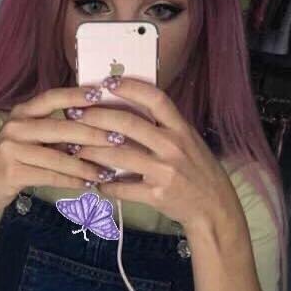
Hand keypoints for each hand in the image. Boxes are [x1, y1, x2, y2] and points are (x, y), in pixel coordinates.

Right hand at [0, 86, 118, 219]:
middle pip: (61, 127)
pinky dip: (72, 181)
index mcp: (20, 113)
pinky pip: (51, 176)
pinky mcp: (12, 171)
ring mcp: (11, 149)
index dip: (76, 95)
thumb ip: (52, 131)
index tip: (100, 93)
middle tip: (119, 138)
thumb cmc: (12, 161)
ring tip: (107, 171)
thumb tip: (94, 126)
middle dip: (93, 133)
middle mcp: (14, 127)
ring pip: (59, 156)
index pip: (51, 97)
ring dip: (86, 165)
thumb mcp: (27, 139)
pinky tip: (89, 184)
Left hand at [71, 76, 247, 233]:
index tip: (107, 82)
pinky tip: (94, 182)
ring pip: (118, 155)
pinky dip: (105, 185)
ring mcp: (165, 171)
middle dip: (96, 117)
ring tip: (75, 147)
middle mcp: (173, 146)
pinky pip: (122, 188)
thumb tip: (130, 104)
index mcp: (181, 129)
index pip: (155, 99)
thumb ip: (164, 125)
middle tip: (75, 113)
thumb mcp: (189, 140)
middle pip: (128, 124)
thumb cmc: (198, 170)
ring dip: (92, 151)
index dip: (130, 87)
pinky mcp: (157, 195)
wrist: (215, 208)